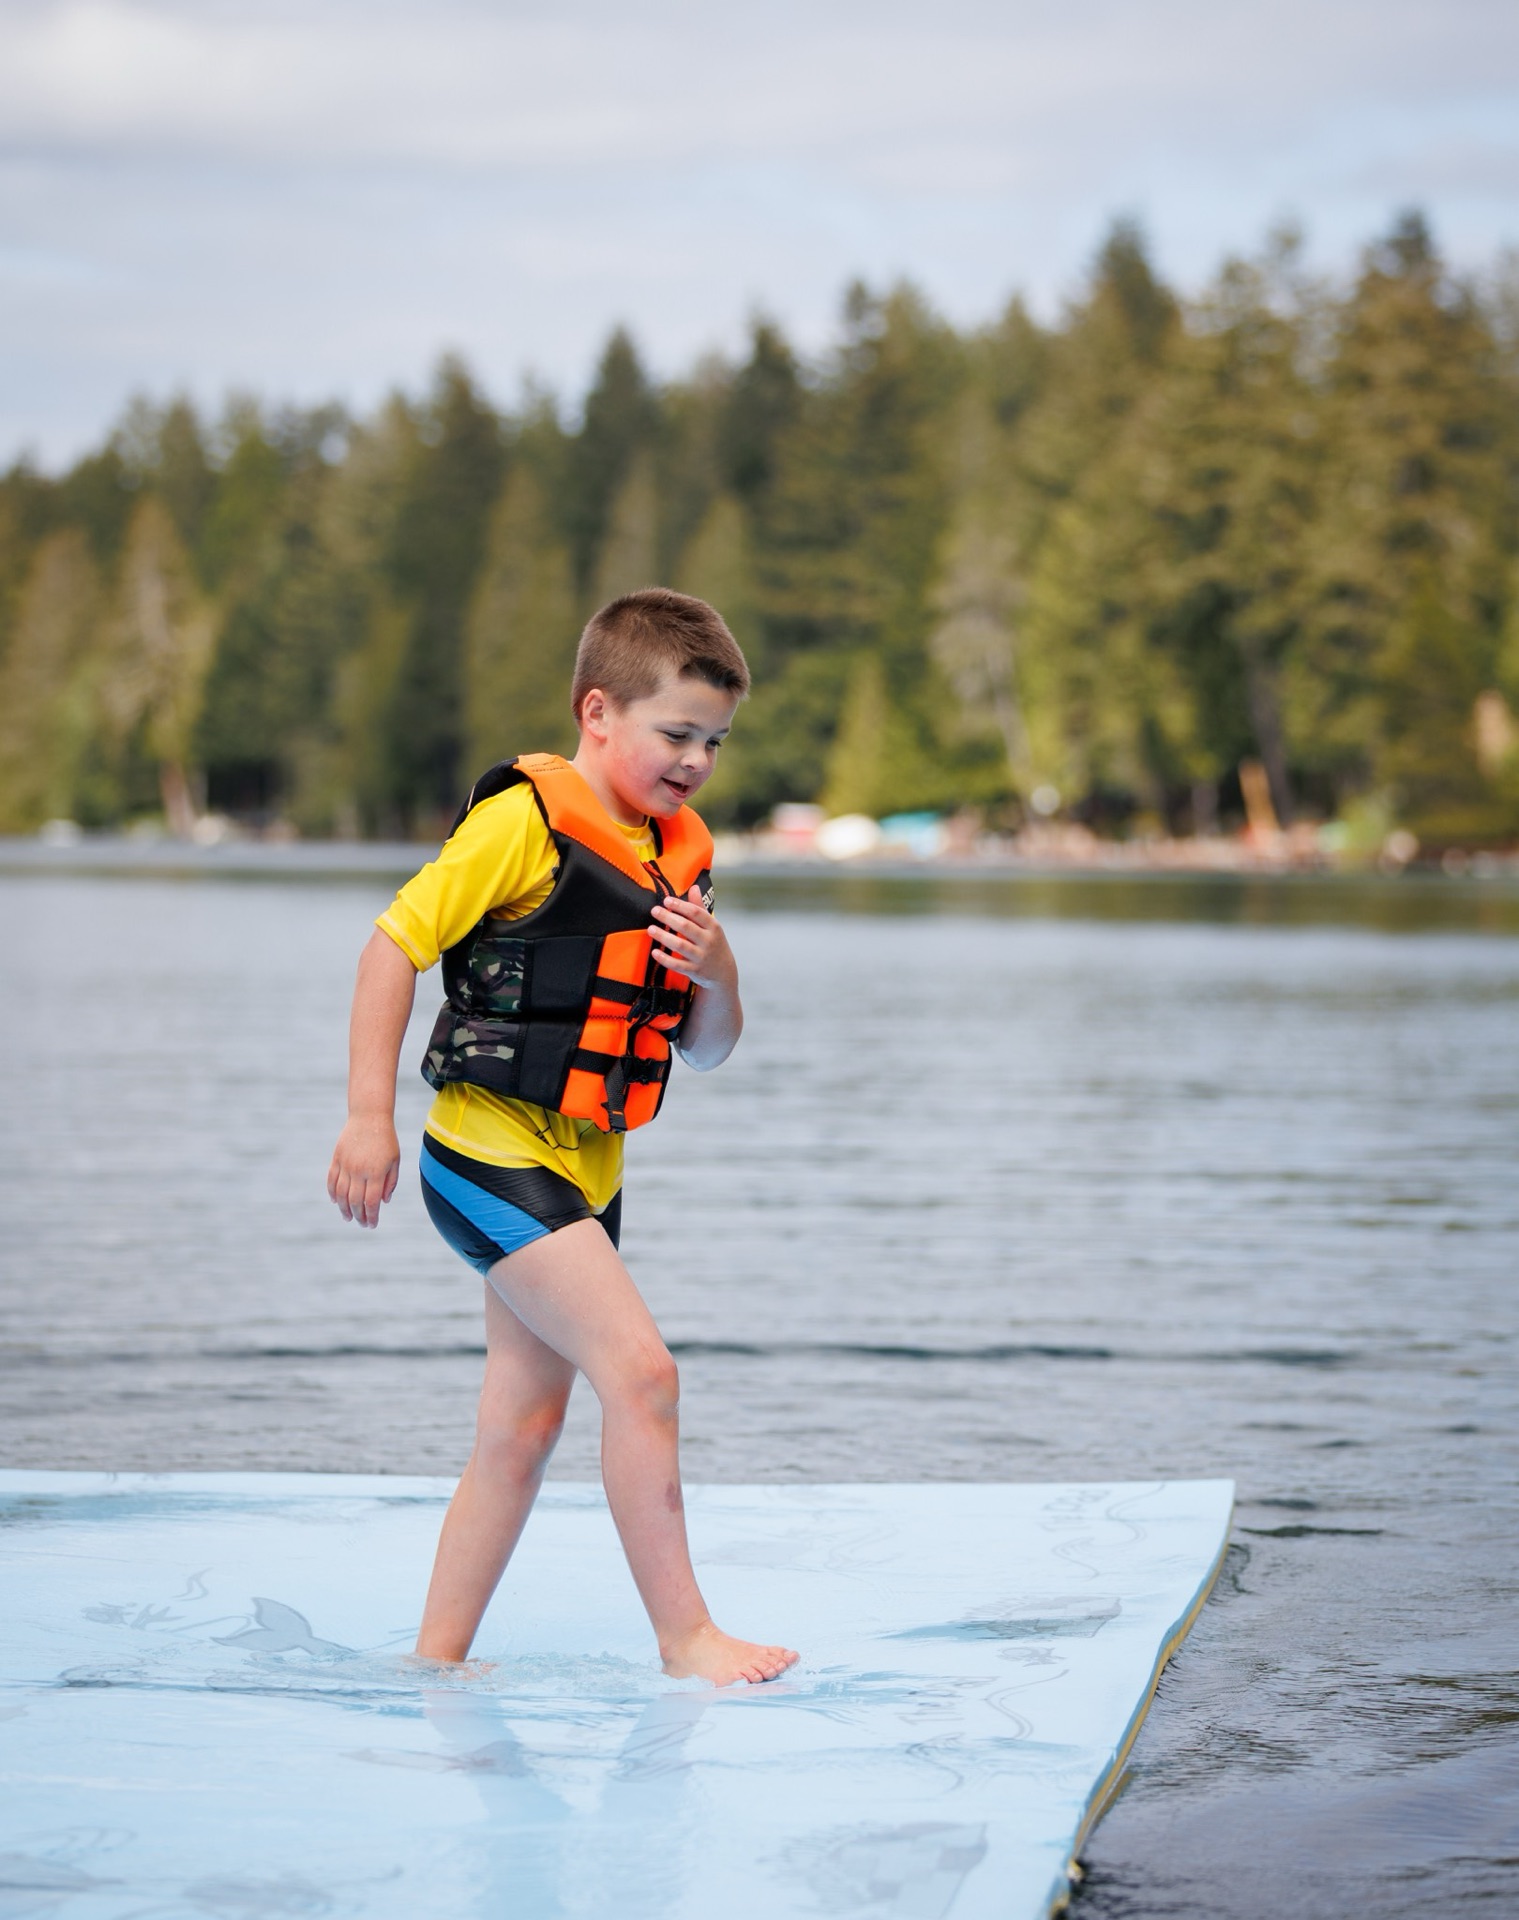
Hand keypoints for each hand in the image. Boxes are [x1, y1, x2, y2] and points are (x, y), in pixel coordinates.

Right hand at [327, 1113, 400, 1227]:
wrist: (369, 1116)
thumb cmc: (386, 1139)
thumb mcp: (395, 1160)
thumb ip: (390, 1182)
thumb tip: (383, 1202)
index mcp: (376, 1172)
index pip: (371, 1202)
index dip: (371, 1216)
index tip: (372, 1224)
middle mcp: (359, 1170)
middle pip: (355, 1201)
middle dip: (358, 1216)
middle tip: (361, 1224)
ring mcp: (346, 1164)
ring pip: (341, 1194)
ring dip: (344, 1209)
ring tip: (348, 1217)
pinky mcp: (337, 1158)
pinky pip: (331, 1180)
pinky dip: (332, 1193)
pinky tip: (336, 1201)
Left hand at [649, 887, 735, 992]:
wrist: (723, 972)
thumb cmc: (714, 944)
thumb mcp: (712, 926)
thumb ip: (700, 907)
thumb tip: (694, 887)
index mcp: (713, 927)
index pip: (696, 913)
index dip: (680, 905)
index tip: (666, 900)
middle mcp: (708, 941)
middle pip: (686, 927)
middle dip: (669, 917)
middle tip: (654, 910)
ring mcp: (701, 957)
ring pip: (681, 946)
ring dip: (664, 937)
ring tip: (650, 929)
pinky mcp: (694, 970)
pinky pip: (677, 965)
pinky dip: (665, 959)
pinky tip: (654, 952)